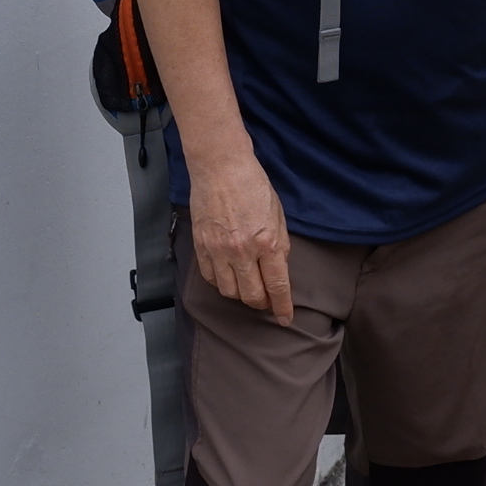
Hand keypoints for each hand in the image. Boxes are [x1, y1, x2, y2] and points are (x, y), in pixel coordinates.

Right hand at [189, 150, 299, 327]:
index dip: (282, 307)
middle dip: (261, 303)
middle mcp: (242, 251)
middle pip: (251, 296)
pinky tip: (228, 275)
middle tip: (266, 300)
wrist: (220, 167)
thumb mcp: (278, 215)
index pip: (277, 286)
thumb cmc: (253, 185)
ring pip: (228, 291)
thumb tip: (279, 270)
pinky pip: (210, 277)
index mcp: (267, 242)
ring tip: (247, 285)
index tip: (285, 318)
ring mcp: (218, 250)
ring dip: (240, 294)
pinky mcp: (201, 245)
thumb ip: (280, 245)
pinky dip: (220, 282)